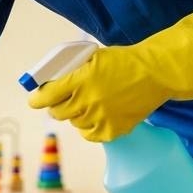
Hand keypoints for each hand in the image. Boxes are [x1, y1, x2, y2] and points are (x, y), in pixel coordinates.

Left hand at [29, 6, 192, 141]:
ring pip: (74, 123)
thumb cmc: (124, 62)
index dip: (37, 99)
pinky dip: (90, 127)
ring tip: (92, 103)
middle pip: (57, 113)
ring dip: (78, 115)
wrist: (157, 72)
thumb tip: (48, 86)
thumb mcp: (93, 58)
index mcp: (80, 79)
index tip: (36, 101)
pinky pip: (89, 135)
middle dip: (58, 106)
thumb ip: (70, 73)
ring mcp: (100, 117)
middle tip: (66, 100)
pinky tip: (99, 115)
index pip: (46, 96)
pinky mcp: (112, 130)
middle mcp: (88, 101)